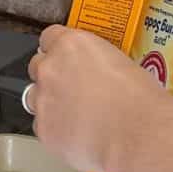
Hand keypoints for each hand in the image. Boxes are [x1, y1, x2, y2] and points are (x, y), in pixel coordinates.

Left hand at [26, 26, 163, 171]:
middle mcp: (51, 69)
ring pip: (33, 98)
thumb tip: (96, 74)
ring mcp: (43, 100)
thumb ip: (97, 64)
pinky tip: (75, 134)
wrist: (136, 133)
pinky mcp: (43, 130)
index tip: (65, 57)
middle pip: (37, 67)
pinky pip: (42, 127)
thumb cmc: (139, 99)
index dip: (58, 49)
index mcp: (71, 45)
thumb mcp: (122, 64)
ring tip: (73, 114)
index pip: (49, 37)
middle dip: (51, 77)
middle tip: (72, 89)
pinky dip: (55, 129)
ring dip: (48, 103)